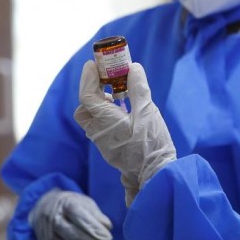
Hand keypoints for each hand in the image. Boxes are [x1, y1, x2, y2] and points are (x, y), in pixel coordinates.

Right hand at [28, 189, 112, 239]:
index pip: (80, 217)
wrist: (43, 208)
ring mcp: (47, 234)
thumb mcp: (84, 202)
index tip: (108, 238)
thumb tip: (107, 227)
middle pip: (73, 235)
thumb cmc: (70, 205)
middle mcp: (53, 218)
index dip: (95, 229)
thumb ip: (96, 214)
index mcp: (65, 204)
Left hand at [74, 61, 176, 205]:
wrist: (156, 174)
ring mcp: (102, 143)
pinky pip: (100, 127)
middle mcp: (98, 132)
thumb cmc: (152, 144)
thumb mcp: (148, 112)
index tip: (93, 64)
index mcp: (105, 120)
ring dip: (99, 104)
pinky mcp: (109, 149)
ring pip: (91, 119)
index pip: (87, 95)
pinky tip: (122, 112)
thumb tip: (132, 67)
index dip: (88, 77)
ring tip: (117, 96)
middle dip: (91, 92)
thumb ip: (138, 88)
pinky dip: (105, 115)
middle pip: (84, 109)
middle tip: (105, 81)